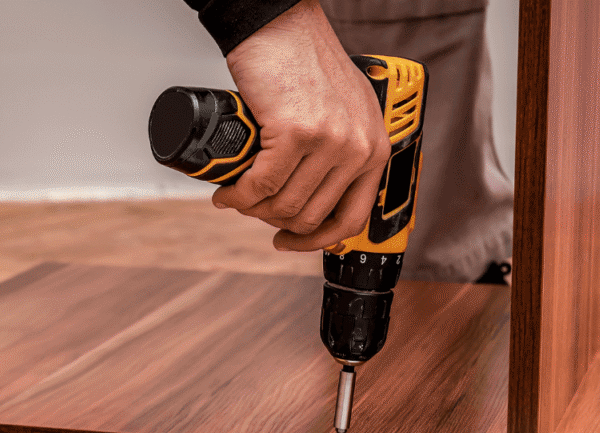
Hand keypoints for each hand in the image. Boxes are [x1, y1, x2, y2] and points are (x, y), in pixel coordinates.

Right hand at [215, 0, 390, 251]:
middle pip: (310, 216)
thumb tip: (316, 192)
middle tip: (251, 209)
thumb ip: (341, 148)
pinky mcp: (296, 134)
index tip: (290, 241)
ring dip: (251, 210)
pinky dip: (238, 195)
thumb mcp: (344, 110)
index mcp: (373, 146)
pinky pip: (261, 186)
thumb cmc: (304, 61)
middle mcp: (358, 147)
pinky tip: (227, 191)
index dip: (315, 240)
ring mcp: (329, 142)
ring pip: (283, 206)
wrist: (282, 25)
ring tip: (235, 197)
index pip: (351, 216)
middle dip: (272, 221)